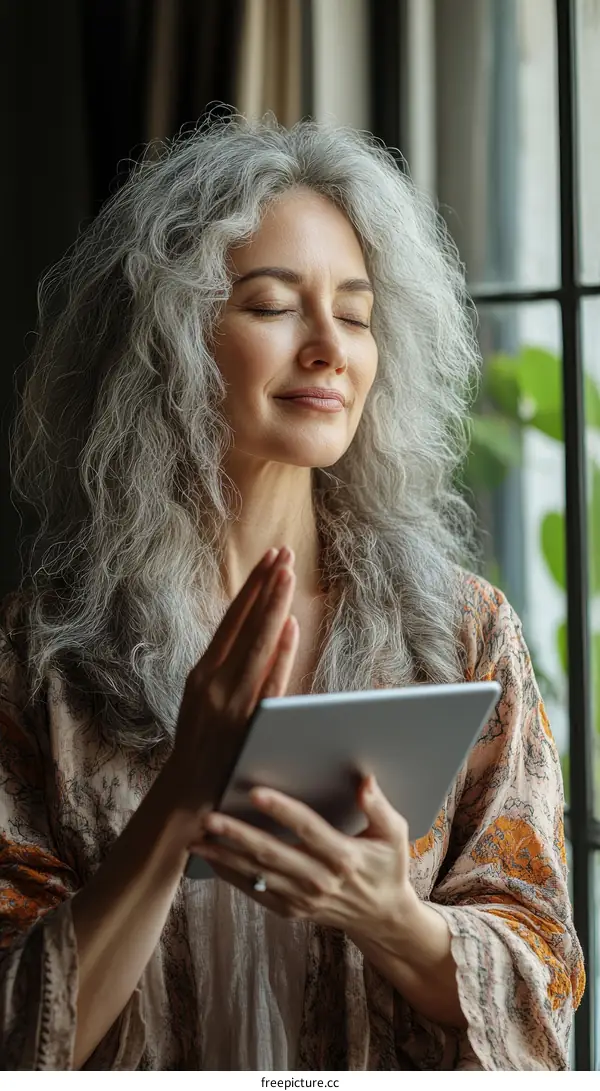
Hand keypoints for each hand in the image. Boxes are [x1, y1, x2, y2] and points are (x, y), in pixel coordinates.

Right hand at [158, 546, 299, 822]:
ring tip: (287, 573)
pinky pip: (266, 680)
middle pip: (244, 623)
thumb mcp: (206, 701)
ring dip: (272, 607)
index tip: (271, 558)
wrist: (188, 799)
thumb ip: (228, 671)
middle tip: (285, 553)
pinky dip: (278, 653)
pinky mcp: (244, 721)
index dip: (253, 587)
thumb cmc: (204, 749)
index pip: (232, 619)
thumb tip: (261, 636)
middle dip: (266, 585)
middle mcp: (212, 681)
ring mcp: (228, 700)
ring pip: (255, 643)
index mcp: (202, 673)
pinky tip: (290, 627)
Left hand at [189, 774, 417, 941]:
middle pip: (272, 853)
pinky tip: (211, 858)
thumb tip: (364, 779)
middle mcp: (320, 880)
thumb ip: (378, 807)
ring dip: (224, 856)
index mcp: (344, 856)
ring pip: (257, 875)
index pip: (307, 828)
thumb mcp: (395, 835)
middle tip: (209, 817)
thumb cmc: (387, 867)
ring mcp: (303, 899)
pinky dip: (231, 875)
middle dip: (237, 835)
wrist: (382, 917)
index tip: (255, 792)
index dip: (281, 810)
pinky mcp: (291, 910)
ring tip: (197, 838)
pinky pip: (256, 892)